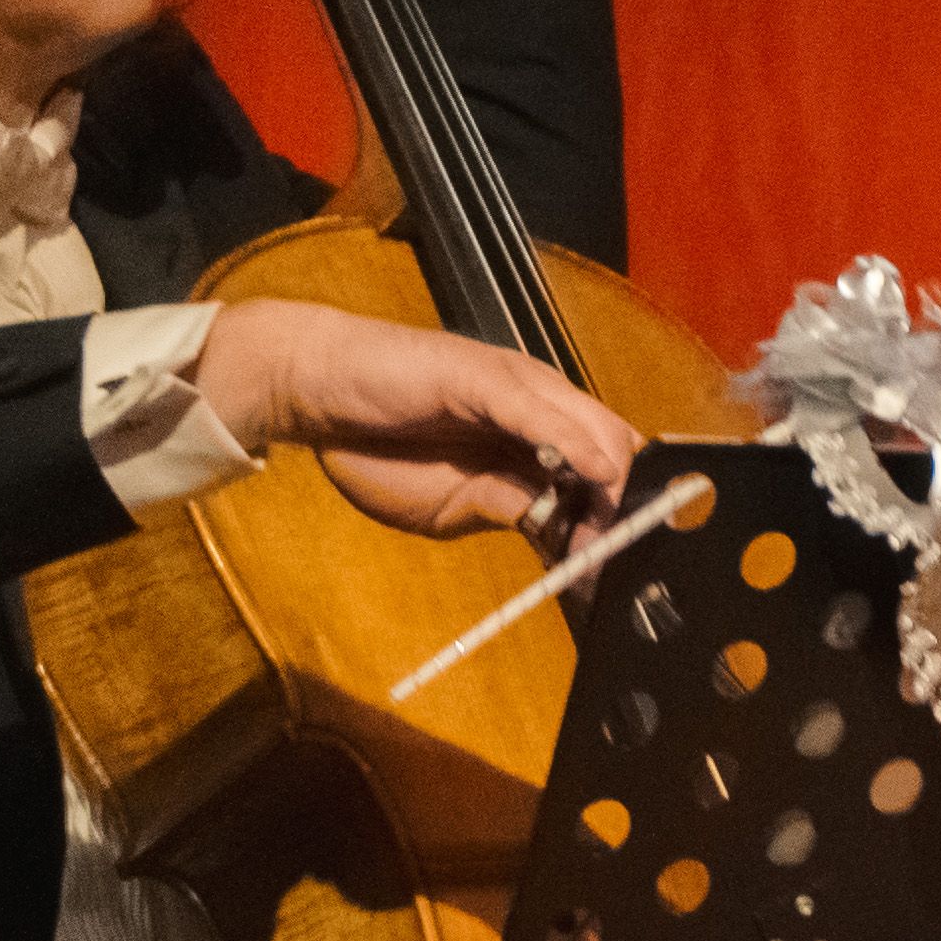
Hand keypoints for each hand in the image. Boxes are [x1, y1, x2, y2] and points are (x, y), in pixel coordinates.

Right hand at [197, 300, 637, 542]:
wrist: (313, 393)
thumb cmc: (377, 448)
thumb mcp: (450, 505)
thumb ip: (509, 511)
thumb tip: (562, 538)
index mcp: (540, 436)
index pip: (607, 471)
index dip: (624, 516)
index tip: (625, 566)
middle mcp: (542, 406)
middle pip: (616, 451)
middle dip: (627, 507)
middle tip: (623, 557)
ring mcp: (520, 386)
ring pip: (593, 429)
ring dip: (613, 484)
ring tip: (617, 530)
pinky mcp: (485, 375)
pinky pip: (540, 410)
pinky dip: (572, 441)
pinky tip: (593, 472)